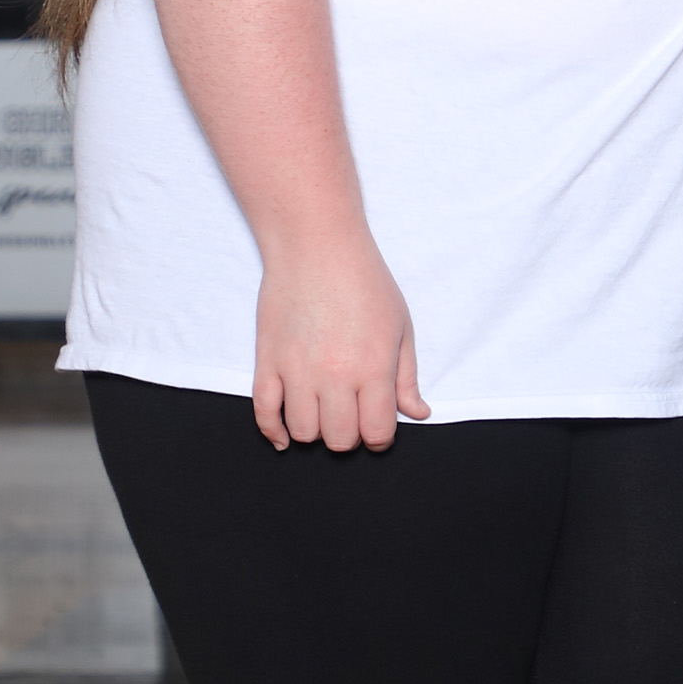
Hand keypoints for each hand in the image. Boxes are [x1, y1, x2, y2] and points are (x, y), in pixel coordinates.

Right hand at [252, 223, 431, 451]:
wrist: (317, 245)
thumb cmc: (365, 281)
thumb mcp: (400, 326)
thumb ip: (406, 376)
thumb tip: (418, 413)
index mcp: (372, 367)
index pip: (376, 433)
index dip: (379, 436)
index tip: (377, 425)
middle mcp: (334, 375)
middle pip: (339, 439)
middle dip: (349, 434)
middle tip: (351, 413)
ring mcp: (296, 370)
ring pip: (303, 432)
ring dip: (315, 431)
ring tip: (323, 410)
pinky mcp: (268, 361)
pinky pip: (264, 413)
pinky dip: (274, 432)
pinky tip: (285, 436)